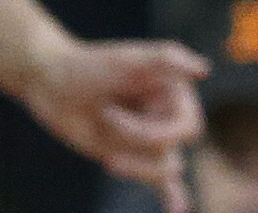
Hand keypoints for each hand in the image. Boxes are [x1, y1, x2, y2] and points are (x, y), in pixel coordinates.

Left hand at [12, 35, 206, 212]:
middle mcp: (165, 116)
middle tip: (104, 116)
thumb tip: (204, 70)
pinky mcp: (133, 157)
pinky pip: (162, 183)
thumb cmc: (90, 65)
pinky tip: (178, 209)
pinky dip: (172, 196)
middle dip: (138, 139)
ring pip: (162, 170)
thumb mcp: (128, 59)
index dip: (154, 128)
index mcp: (173, 92)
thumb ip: (168, 59)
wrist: (52, 82)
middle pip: (172, 148)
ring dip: (132, 164)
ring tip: (107, 151)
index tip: (111, 111)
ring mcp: (149, 140)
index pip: (188, 126)